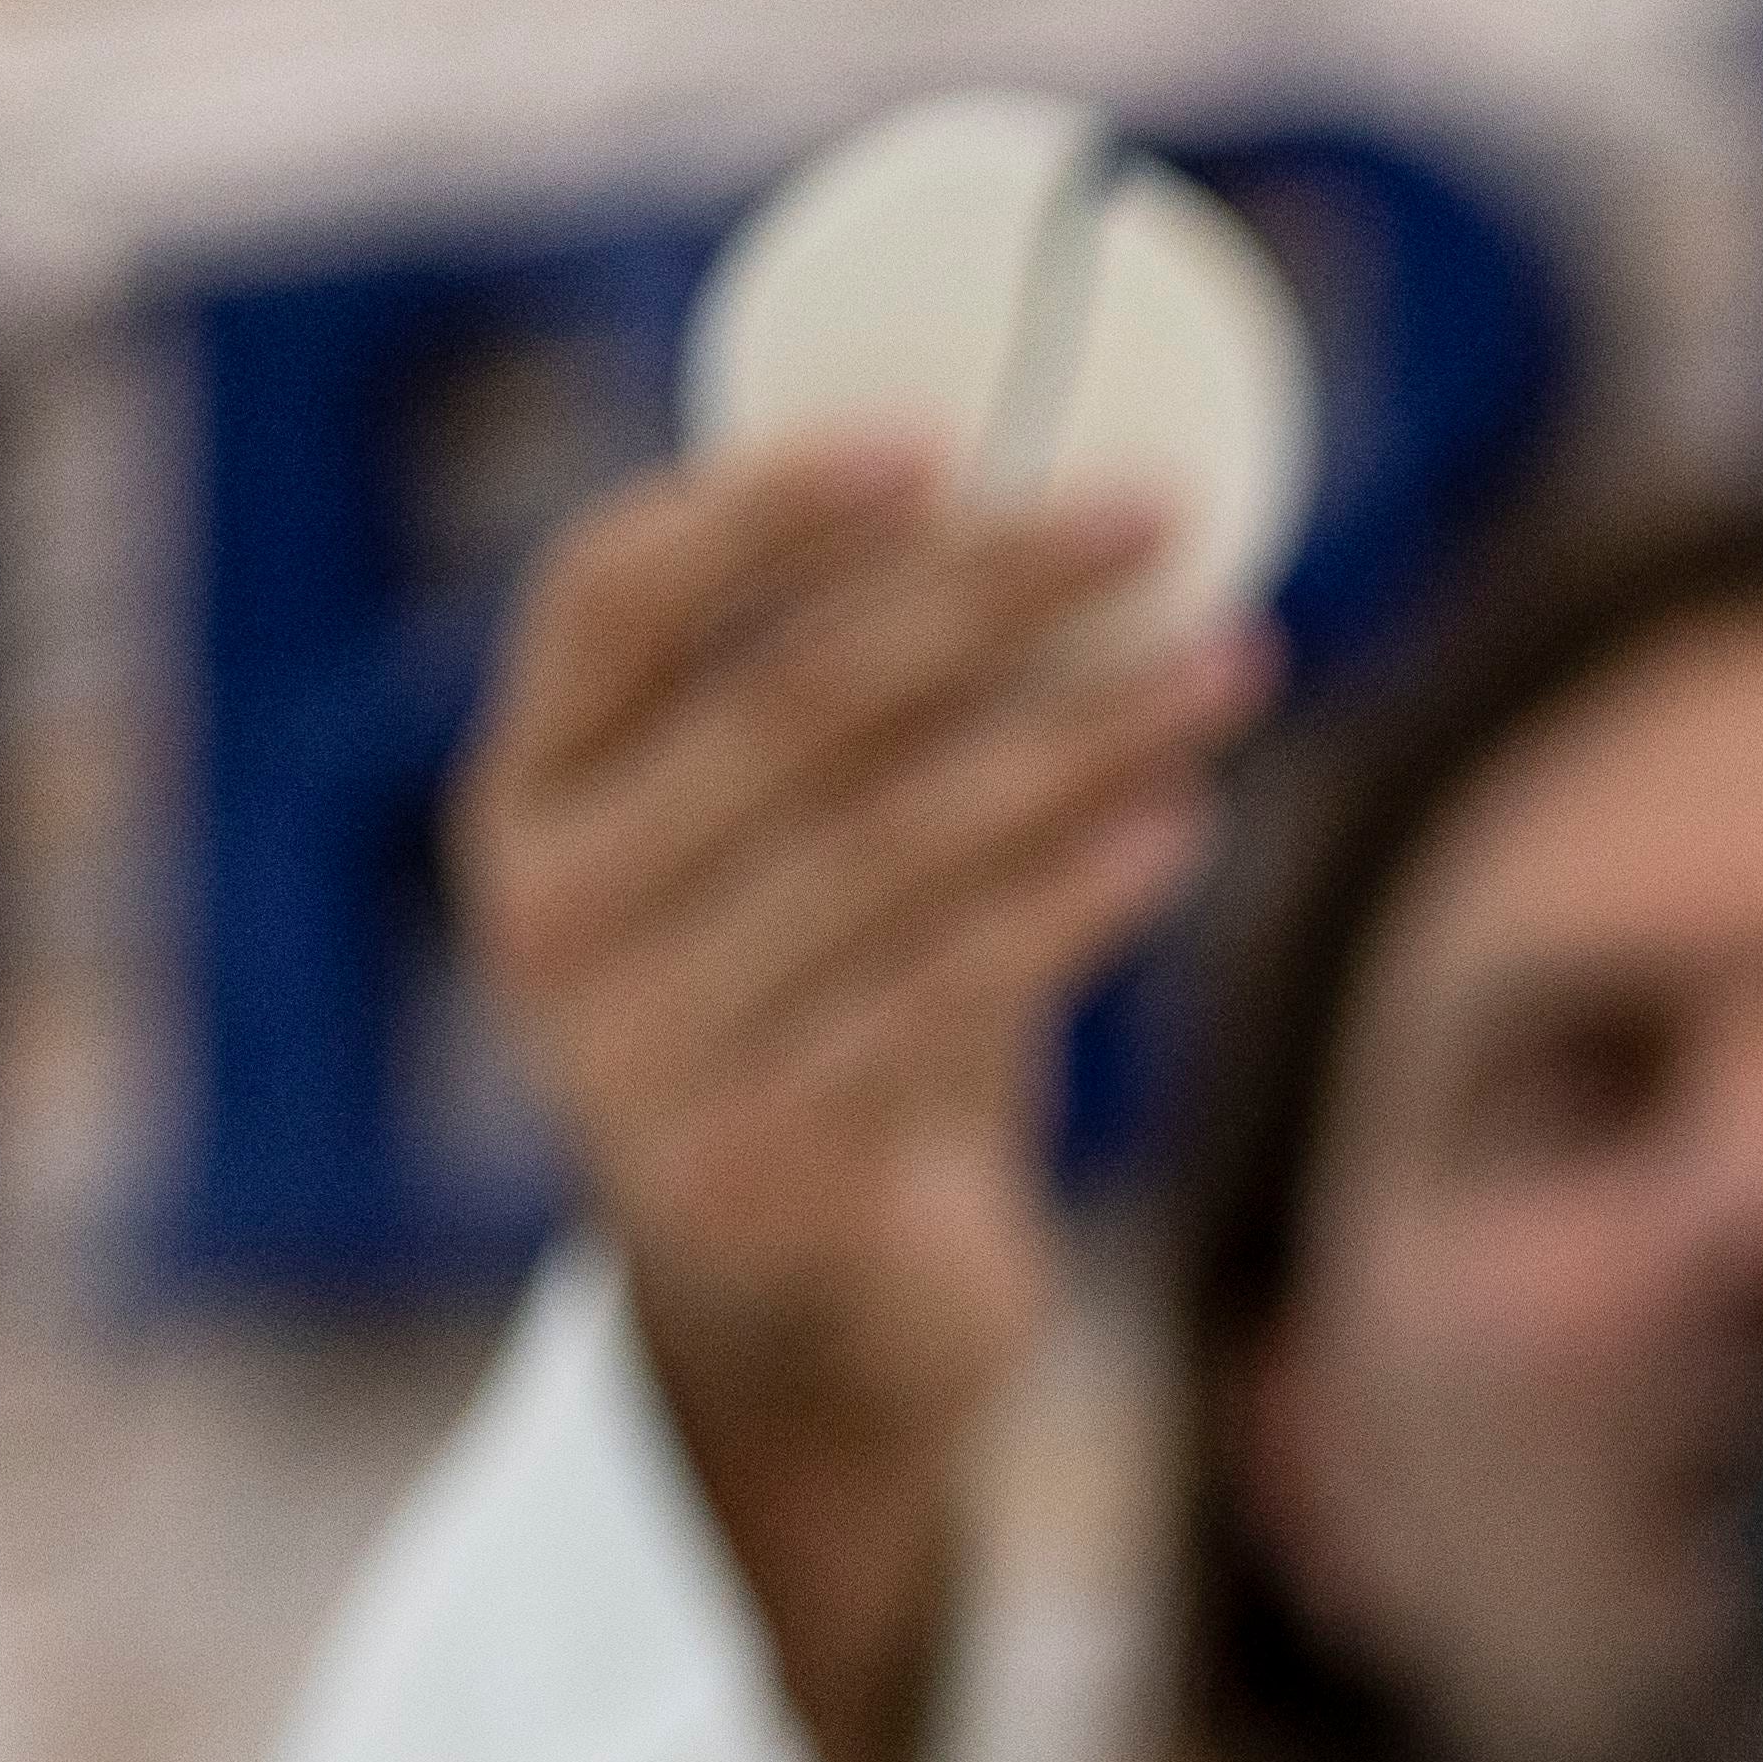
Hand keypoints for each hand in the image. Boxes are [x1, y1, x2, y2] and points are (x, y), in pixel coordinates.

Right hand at [447, 448, 1267, 1761]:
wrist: (805, 1328)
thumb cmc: (818, 1024)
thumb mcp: (793, 856)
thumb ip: (856, 703)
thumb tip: (1058, 499)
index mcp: (527, 795)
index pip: (611, 593)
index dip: (768, 503)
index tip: (946, 433)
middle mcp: (552, 916)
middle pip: (792, 701)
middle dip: (999, 592)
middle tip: (1162, 514)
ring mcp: (640, 1053)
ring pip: (898, 840)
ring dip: (1088, 732)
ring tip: (1234, 660)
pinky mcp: (759, 1167)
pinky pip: (948, 991)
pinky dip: (1077, 896)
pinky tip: (1181, 825)